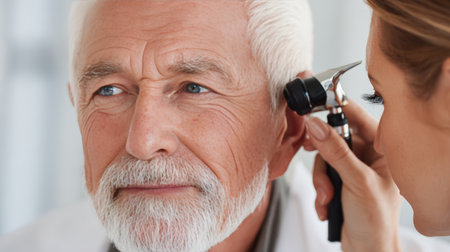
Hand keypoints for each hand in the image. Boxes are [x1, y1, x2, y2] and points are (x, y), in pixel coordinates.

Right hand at [305, 100, 401, 251]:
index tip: (315, 103)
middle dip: (323, 157)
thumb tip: (317, 125)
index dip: (336, 107)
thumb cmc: (376, 221)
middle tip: (311, 153)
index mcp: (381, 151)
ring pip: (324, 159)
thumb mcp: (356, 181)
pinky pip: (321, 175)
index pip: (357, 118)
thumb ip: (336, 152)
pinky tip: (328, 205)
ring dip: (321, 180)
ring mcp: (352, 170)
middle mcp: (367, 157)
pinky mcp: (339, 182)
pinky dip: (320, 191)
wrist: (366, 250)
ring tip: (328, 196)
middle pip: (334, 138)